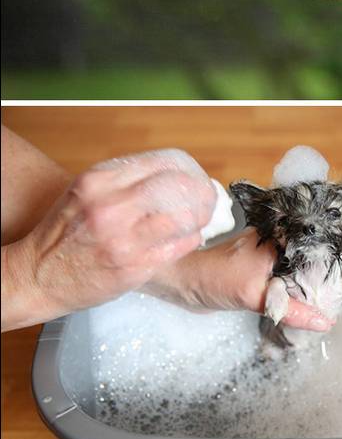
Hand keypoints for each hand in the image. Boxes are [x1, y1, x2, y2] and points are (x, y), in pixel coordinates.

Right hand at [2, 149, 215, 328]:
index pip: (161, 162)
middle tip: (205, 195)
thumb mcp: (85, 192)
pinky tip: (191, 236)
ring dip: (199, 216)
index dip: (185, 167)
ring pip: (182, 217)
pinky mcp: (133, 267)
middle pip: (176, 187)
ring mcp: (123, 239)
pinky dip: (191, 238)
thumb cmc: (63, 235)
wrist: (38, 276)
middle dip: (198, 189)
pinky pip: (178, 246)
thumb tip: (166, 174)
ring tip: (202, 216)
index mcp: (99, 182)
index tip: (192, 173)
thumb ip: (121, 181)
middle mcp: (110, 208)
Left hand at [143, 228, 334, 331]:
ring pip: (310, 252)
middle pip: (320, 238)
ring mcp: (275, 249)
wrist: (183, 282)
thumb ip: (290, 309)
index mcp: (280, 232)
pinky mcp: (268, 264)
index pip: (321, 228)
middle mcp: (280, 236)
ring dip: (329, 262)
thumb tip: (325, 322)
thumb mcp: (254, 295)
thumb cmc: (214, 278)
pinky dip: (313, 275)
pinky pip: (298, 266)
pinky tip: (324, 285)